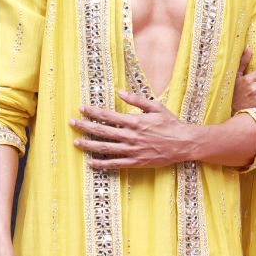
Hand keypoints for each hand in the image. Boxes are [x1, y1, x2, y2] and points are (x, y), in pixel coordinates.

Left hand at [70, 90, 197, 167]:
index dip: (93, 112)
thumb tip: (120, 92)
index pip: (108, 116)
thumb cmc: (170, 124)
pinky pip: (115, 164)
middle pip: (102, 131)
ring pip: (105, 148)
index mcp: (134, 121)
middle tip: (72, 123)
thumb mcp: (155, 107)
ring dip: (89, 145)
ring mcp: (132, 150)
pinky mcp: (136, 162)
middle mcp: (130, 136)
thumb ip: (136, 100)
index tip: (81, 109)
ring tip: (76, 142)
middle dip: (85, 127)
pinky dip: (102, 164)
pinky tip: (91, 163)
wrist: (183, 143)